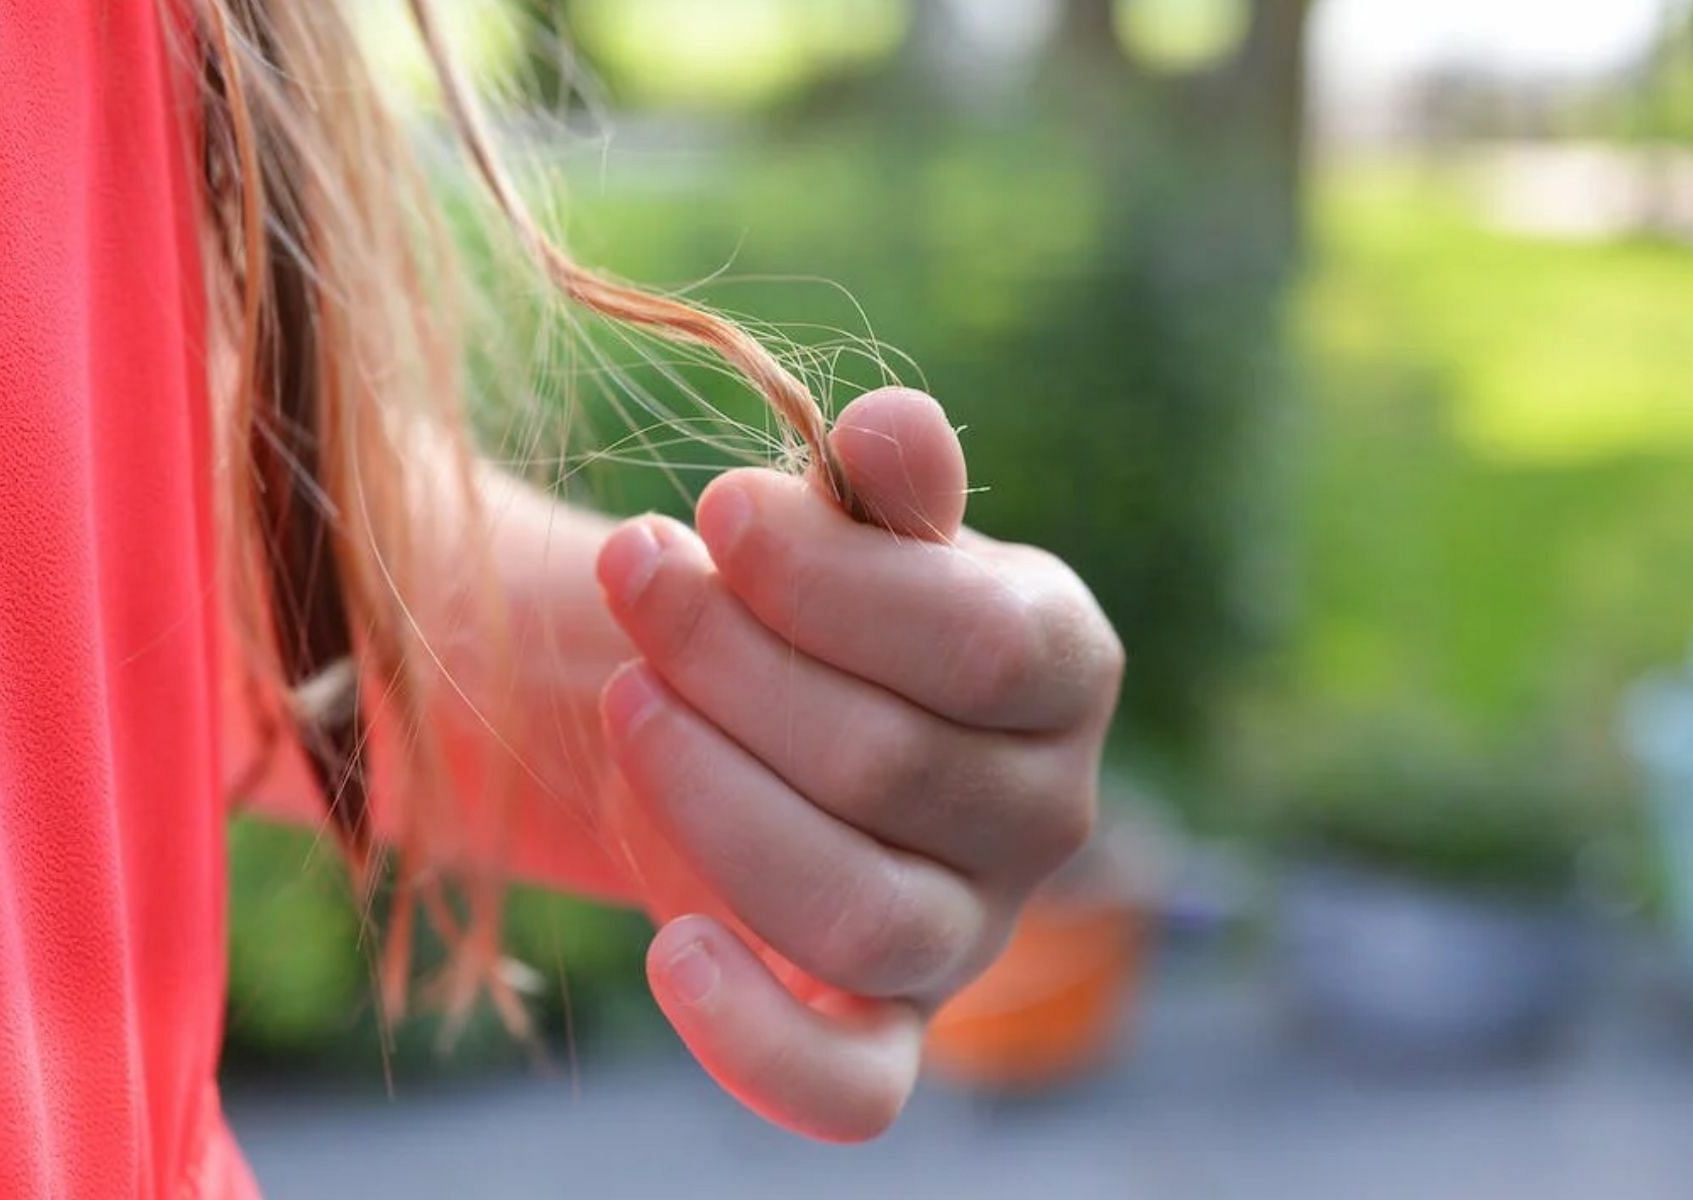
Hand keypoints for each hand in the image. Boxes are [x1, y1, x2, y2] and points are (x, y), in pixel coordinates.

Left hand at [592, 388, 1121, 1140]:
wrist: (765, 715)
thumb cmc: (819, 604)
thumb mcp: (855, 530)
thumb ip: (884, 490)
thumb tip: (890, 425)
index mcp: (1064, 668)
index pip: (983, 646)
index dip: (830, 580)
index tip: (714, 512)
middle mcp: (1045, 814)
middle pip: (889, 763)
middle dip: (730, 660)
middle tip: (633, 576)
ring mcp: (968, 934)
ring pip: (858, 911)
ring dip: (711, 799)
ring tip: (629, 702)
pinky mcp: (885, 1028)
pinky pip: (851, 1089)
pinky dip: (757, 1042)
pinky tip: (669, 952)